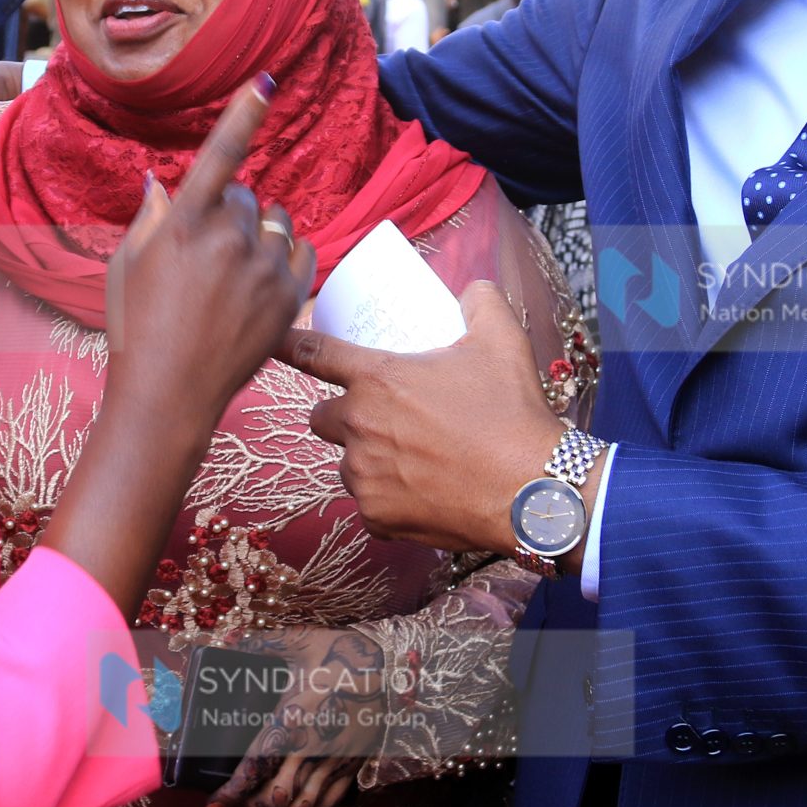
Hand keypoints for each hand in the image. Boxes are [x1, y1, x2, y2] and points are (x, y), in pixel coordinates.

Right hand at [104, 79, 316, 423]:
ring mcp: (263, 269)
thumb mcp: (128, 265)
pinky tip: (258, 279)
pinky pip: (300, 250)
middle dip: (226, 211)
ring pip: (274, 220)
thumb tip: (162, 182)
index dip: (242, 115)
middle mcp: (229, 239)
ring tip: (230, 272)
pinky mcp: (289, 296)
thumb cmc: (137, 327)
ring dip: (256, 232)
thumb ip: (152, 218)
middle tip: (203, 254)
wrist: (169, 394)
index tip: (265, 83)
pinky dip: (283, 255)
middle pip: (242, 195)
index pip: (219, 156)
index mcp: (185, 225)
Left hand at [210, 625, 383, 806]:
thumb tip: (225, 641)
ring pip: (300, 806)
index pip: (254, 768)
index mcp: (290, 721)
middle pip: (274, 797)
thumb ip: (257, 644)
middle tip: (236, 804)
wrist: (389, 664)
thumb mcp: (297, 642)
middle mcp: (310, 748)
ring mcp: (333, 760)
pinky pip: (328, 803)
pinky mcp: (351, 765)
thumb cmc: (339, 652)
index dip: (230, 793)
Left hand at [280, 282, 566, 554]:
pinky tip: (422, 492)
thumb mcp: (502, 340)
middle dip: (342, 415)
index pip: (315, 354)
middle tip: (382, 417)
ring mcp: (364, 476)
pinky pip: (369, 504)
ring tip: (411, 458)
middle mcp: (359, 427)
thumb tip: (472, 290)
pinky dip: (387, 499)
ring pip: (345, 463)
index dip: (289, 344)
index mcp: (378, 379)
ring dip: (365, 458)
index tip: (274, 343)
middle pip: (320, 417)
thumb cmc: (512, 413)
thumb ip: (480, 302)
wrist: (531, 489)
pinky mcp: (377, 517)